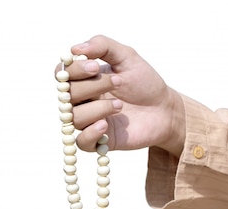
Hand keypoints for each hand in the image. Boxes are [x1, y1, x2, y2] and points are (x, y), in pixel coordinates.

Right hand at [57, 35, 184, 156]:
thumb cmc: (145, 83)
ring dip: (96, 108)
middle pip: (67, 95)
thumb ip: (102, 46)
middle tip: (118, 83)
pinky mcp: (101, 140)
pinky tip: (106, 124)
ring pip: (74, 117)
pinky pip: (82, 142)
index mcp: (85, 80)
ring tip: (120, 106)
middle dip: (92, 86)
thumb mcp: (127, 57)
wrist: (165, 109)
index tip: (95, 66)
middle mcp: (84, 100)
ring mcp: (91, 121)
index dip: (74, 70)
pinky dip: (90, 133)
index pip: (62, 75)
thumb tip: (75, 49)